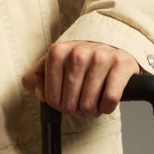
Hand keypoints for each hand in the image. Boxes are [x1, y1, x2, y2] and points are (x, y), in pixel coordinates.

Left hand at [22, 42, 139, 115]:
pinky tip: (105, 101)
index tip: (65, 100)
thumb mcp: (55, 63)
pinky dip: (107, 107)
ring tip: (93, 103)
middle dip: (75, 110)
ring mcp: (101, 57)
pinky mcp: (121, 64)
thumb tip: (31, 85)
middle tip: (81, 104)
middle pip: (69, 104)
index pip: (51, 98)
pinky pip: (110, 100)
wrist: (114, 43)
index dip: (58, 105)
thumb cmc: (82, 59)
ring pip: (89, 104)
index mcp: (58, 52)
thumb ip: (36, 75)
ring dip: (91, 110)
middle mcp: (78, 52)